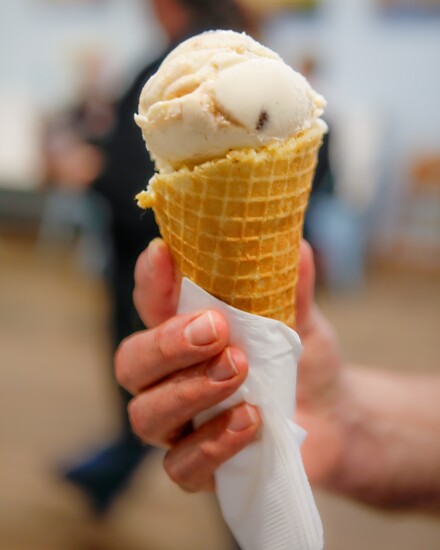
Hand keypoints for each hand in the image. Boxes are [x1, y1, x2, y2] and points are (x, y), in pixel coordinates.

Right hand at [116, 238, 344, 491]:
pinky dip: (212, 443)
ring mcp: (180, 426)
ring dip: (190, 391)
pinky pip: (181, 466)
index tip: (163, 255)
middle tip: (215, 329)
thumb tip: (297, 247)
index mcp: (185, 333)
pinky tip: (249, 422)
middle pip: (131, 362)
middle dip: (167, 344)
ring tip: (238, 369)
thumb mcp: (300, 322)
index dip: (149, 280)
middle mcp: (169, 378)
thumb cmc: (300, 361)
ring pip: (146, 414)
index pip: (151, 303)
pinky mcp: (200, 467)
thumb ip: (292, 290)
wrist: (332, 418)